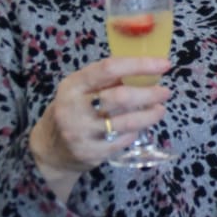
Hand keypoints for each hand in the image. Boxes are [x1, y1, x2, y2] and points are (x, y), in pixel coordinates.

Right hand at [29, 58, 170, 178]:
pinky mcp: (90, 152)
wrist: (50, 148)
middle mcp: (73, 108)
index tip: (164, 64)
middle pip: (121, 97)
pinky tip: (138, 127)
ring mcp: (81, 132)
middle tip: (165, 92)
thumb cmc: (74, 110)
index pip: (109, 68)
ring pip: (127, 122)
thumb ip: (107, 79)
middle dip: (150, 94)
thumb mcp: (81, 90)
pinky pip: (123, 140)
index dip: (140, 65)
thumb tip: (147, 66)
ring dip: (150, 115)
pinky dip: (136, 132)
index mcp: (73, 85)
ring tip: (159, 110)